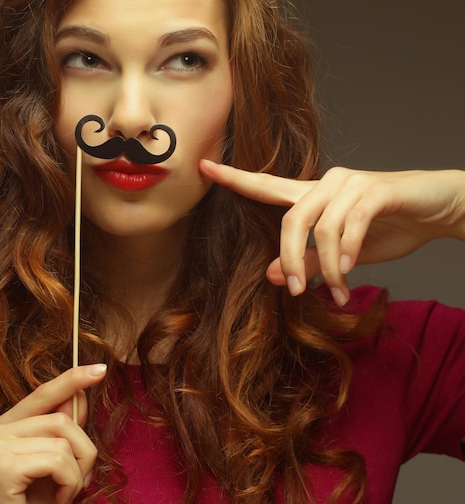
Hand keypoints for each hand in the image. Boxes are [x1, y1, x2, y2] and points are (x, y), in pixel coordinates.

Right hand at [0, 364, 106, 503]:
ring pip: (63, 437)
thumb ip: (62, 431)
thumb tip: (79, 395)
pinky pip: (58, 459)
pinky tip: (55, 502)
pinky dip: (69, 485)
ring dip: (77, 472)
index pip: (42, 394)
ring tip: (63, 495)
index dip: (72, 380)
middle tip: (77, 484)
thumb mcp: (53, 466)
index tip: (99, 370)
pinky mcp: (1, 464)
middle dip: (83, 451)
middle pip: (61, 418)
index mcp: (1, 428)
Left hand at [200, 160, 464, 305]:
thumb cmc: (388, 228)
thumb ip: (306, 261)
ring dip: (325, 267)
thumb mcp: (340, 255)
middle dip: (288, 259)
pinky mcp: (376, 190)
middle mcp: (326, 183)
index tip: (203, 167)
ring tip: (336, 291)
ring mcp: (351, 184)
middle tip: (297, 292)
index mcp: (312, 195)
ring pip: (319, 227)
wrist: (439, 210)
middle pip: (289, 218)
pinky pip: (349, 226)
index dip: (234, 177)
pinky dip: (346, 255)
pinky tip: (349, 275)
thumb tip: (269, 275)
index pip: (265, 185)